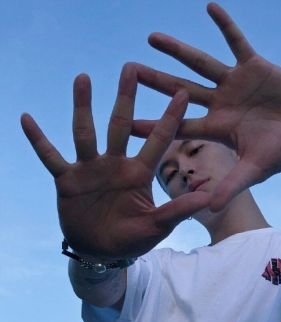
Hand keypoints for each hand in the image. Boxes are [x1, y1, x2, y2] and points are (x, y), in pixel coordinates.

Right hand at [21, 64, 209, 258]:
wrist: (102, 251)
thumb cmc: (133, 239)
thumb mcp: (157, 226)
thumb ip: (178, 211)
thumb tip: (210, 199)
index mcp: (139, 172)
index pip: (157, 140)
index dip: (170, 118)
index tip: (181, 92)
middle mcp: (115, 164)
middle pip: (120, 125)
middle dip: (126, 98)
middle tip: (130, 67)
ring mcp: (90, 169)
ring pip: (85, 133)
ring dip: (83, 107)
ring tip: (83, 77)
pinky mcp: (66, 179)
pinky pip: (51, 156)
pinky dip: (39, 140)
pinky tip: (26, 118)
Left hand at [132, 3, 280, 210]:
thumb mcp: (256, 170)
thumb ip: (233, 185)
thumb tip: (211, 207)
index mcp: (216, 128)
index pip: (178, 127)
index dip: (153, 125)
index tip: (124, 122)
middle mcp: (220, 103)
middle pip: (180, 91)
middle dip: (155, 82)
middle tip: (127, 71)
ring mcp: (235, 83)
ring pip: (201, 63)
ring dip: (178, 50)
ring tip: (151, 37)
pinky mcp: (254, 66)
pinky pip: (238, 41)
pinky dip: (226, 26)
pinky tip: (210, 6)